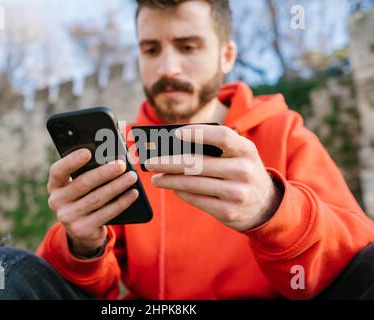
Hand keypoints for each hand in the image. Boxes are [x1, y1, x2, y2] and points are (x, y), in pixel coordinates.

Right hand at [47, 148, 138, 256]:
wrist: (83, 230)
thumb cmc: (85, 196)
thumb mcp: (80, 185)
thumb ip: (89, 170)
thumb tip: (113, 157)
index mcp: (55, 185)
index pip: (58, 171)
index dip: (71, 161)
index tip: (88, 152)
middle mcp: (57, 201)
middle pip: (82, 184)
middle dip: (104, 173)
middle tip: (121, 165)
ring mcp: (68, 218)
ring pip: (96, 198)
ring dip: (117, 186)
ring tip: (131, 177)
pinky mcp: (82, 230)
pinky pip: (106, 214)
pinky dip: (122, 202)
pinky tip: (133, 193)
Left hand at [144, 125, 282, 231]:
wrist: (266, 206)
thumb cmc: (242, 172)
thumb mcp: (240, 156)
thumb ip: (215, 147)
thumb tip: (175, 145)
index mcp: (247, 151)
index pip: (222, 137)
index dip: (198, 134)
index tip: (175, 134)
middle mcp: (244, 171)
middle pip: (198, 163)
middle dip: (168, 162)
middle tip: (150, 162)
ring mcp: (237, 194)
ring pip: (193, 184)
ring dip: (169, 180)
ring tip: (155, 178)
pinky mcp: (228, 212)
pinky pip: (197, 199)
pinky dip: (181, 193)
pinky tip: (173, 188)